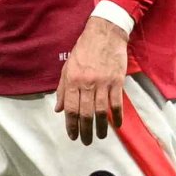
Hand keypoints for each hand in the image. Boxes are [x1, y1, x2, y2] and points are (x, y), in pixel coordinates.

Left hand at [56, 13, 130, 143]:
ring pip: (101, 111)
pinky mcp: (117, 81)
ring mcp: (103, 82)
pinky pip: (117, 103)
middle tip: (86, 141)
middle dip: (85, 130)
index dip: (71, 125)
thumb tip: (59, 110)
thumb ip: (63, 89)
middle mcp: (87, 83)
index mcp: (72, 80)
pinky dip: (117, 116)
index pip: (71, 108)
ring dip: (101, 127)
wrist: (105, 33)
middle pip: (86, 113)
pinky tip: (116, 125)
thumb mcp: (67, 67)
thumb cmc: (84, 50)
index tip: (72, 135)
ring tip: (100, 136)